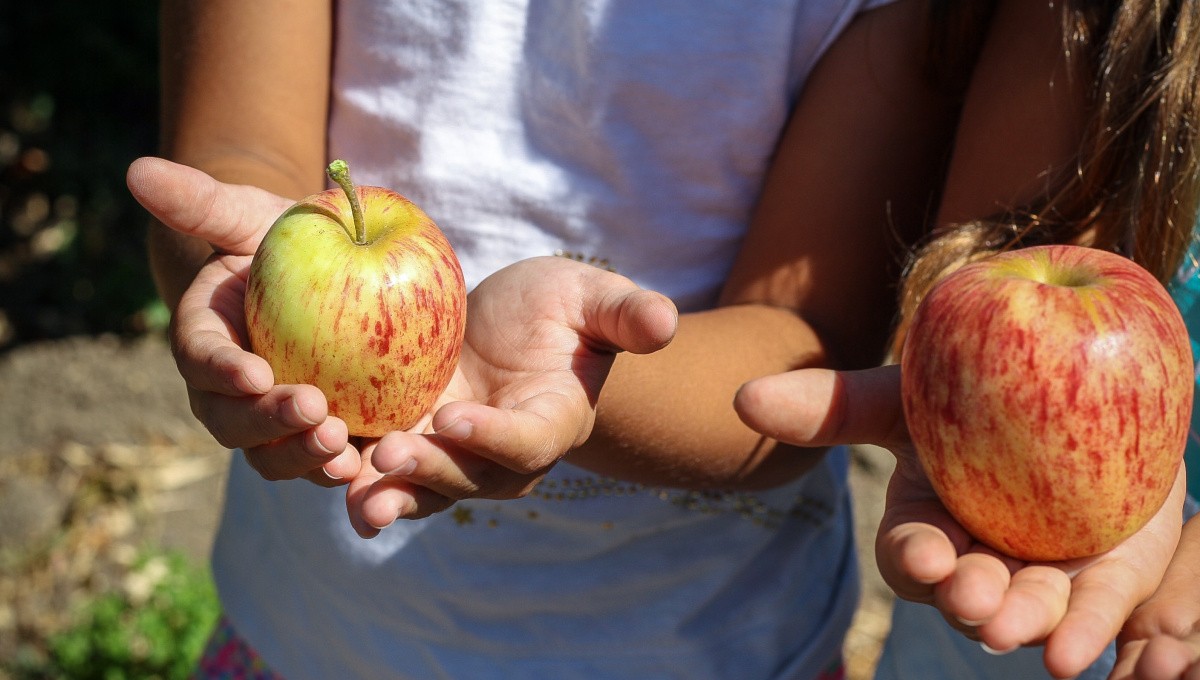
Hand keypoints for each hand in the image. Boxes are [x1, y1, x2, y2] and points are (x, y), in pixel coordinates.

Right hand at [127, 157, 361, 485]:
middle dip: (269, 425)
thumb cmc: (283, 241)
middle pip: (234, 423)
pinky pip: (323, 466)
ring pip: (275, 457)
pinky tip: (373, 469)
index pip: (202, 359)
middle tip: (315, 411)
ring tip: (343, 450)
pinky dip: (342, 475)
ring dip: (304, 458)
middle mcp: (230, 394)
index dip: (222, 371)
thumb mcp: (251, 215)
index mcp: (205, 341)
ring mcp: (273, 424)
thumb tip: (138, 170)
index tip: (254, 373)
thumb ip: (202, 201)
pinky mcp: (320, 438)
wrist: (327, 277)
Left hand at [347, 255, 678, 535]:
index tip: (457, 417)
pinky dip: (353, 472)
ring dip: (386, 493)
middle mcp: (502, 456)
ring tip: (351, 493)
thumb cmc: (562, 311)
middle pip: (467, 478)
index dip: (494, 437)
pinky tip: (318, 465)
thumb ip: (625, 314)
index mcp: (551, 422)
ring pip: (421, 488)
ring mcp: (453, 456)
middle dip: (429, 472)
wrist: (514, 330)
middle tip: (389, 456)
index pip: (526, 441)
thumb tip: (664, 322)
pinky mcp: (411, 443)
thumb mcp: (593, 299)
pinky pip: (383, 469)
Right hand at [735, 365, 1184, 679]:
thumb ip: (831, 405)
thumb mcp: (904, 395)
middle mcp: (981, 558)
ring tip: (1015, 627)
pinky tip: (1069, 655)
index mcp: (929, 524)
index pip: (911, 554)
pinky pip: (1096, 611)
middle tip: (973, 595)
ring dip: (1017, 623)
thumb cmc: (974, 391)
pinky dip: (1082, 633)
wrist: (1076, 381)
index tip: (924, 555)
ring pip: (1027, 609)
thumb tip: (741, 398)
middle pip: (967, 592)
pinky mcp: (1106, 576)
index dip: (914, 559)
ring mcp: (1043, 572)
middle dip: (967, 599)